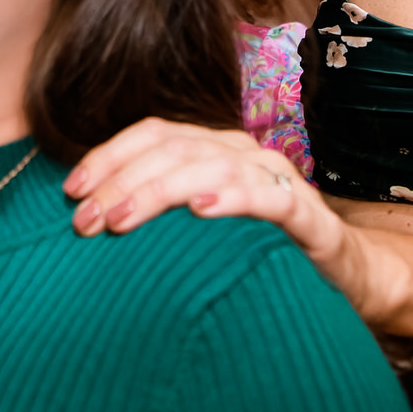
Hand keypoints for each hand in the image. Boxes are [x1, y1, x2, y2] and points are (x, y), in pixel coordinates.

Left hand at [66, 118, 412, 348]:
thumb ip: (156, 217)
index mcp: (213, 149)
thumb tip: (87, 221)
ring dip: (158, 190)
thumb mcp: (197, 233)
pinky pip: (267, 198)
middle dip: (120, 182)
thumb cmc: (255, 255)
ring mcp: (276, 179)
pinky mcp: (306, 215)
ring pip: (210, 165)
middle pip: (173, 148)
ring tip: (121, 219)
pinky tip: (200, 209)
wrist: (342, 278)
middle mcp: (243, 153)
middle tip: (83, 222)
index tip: (70, 191)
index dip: (108, 155)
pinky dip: (232, 197)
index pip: (153, 134)